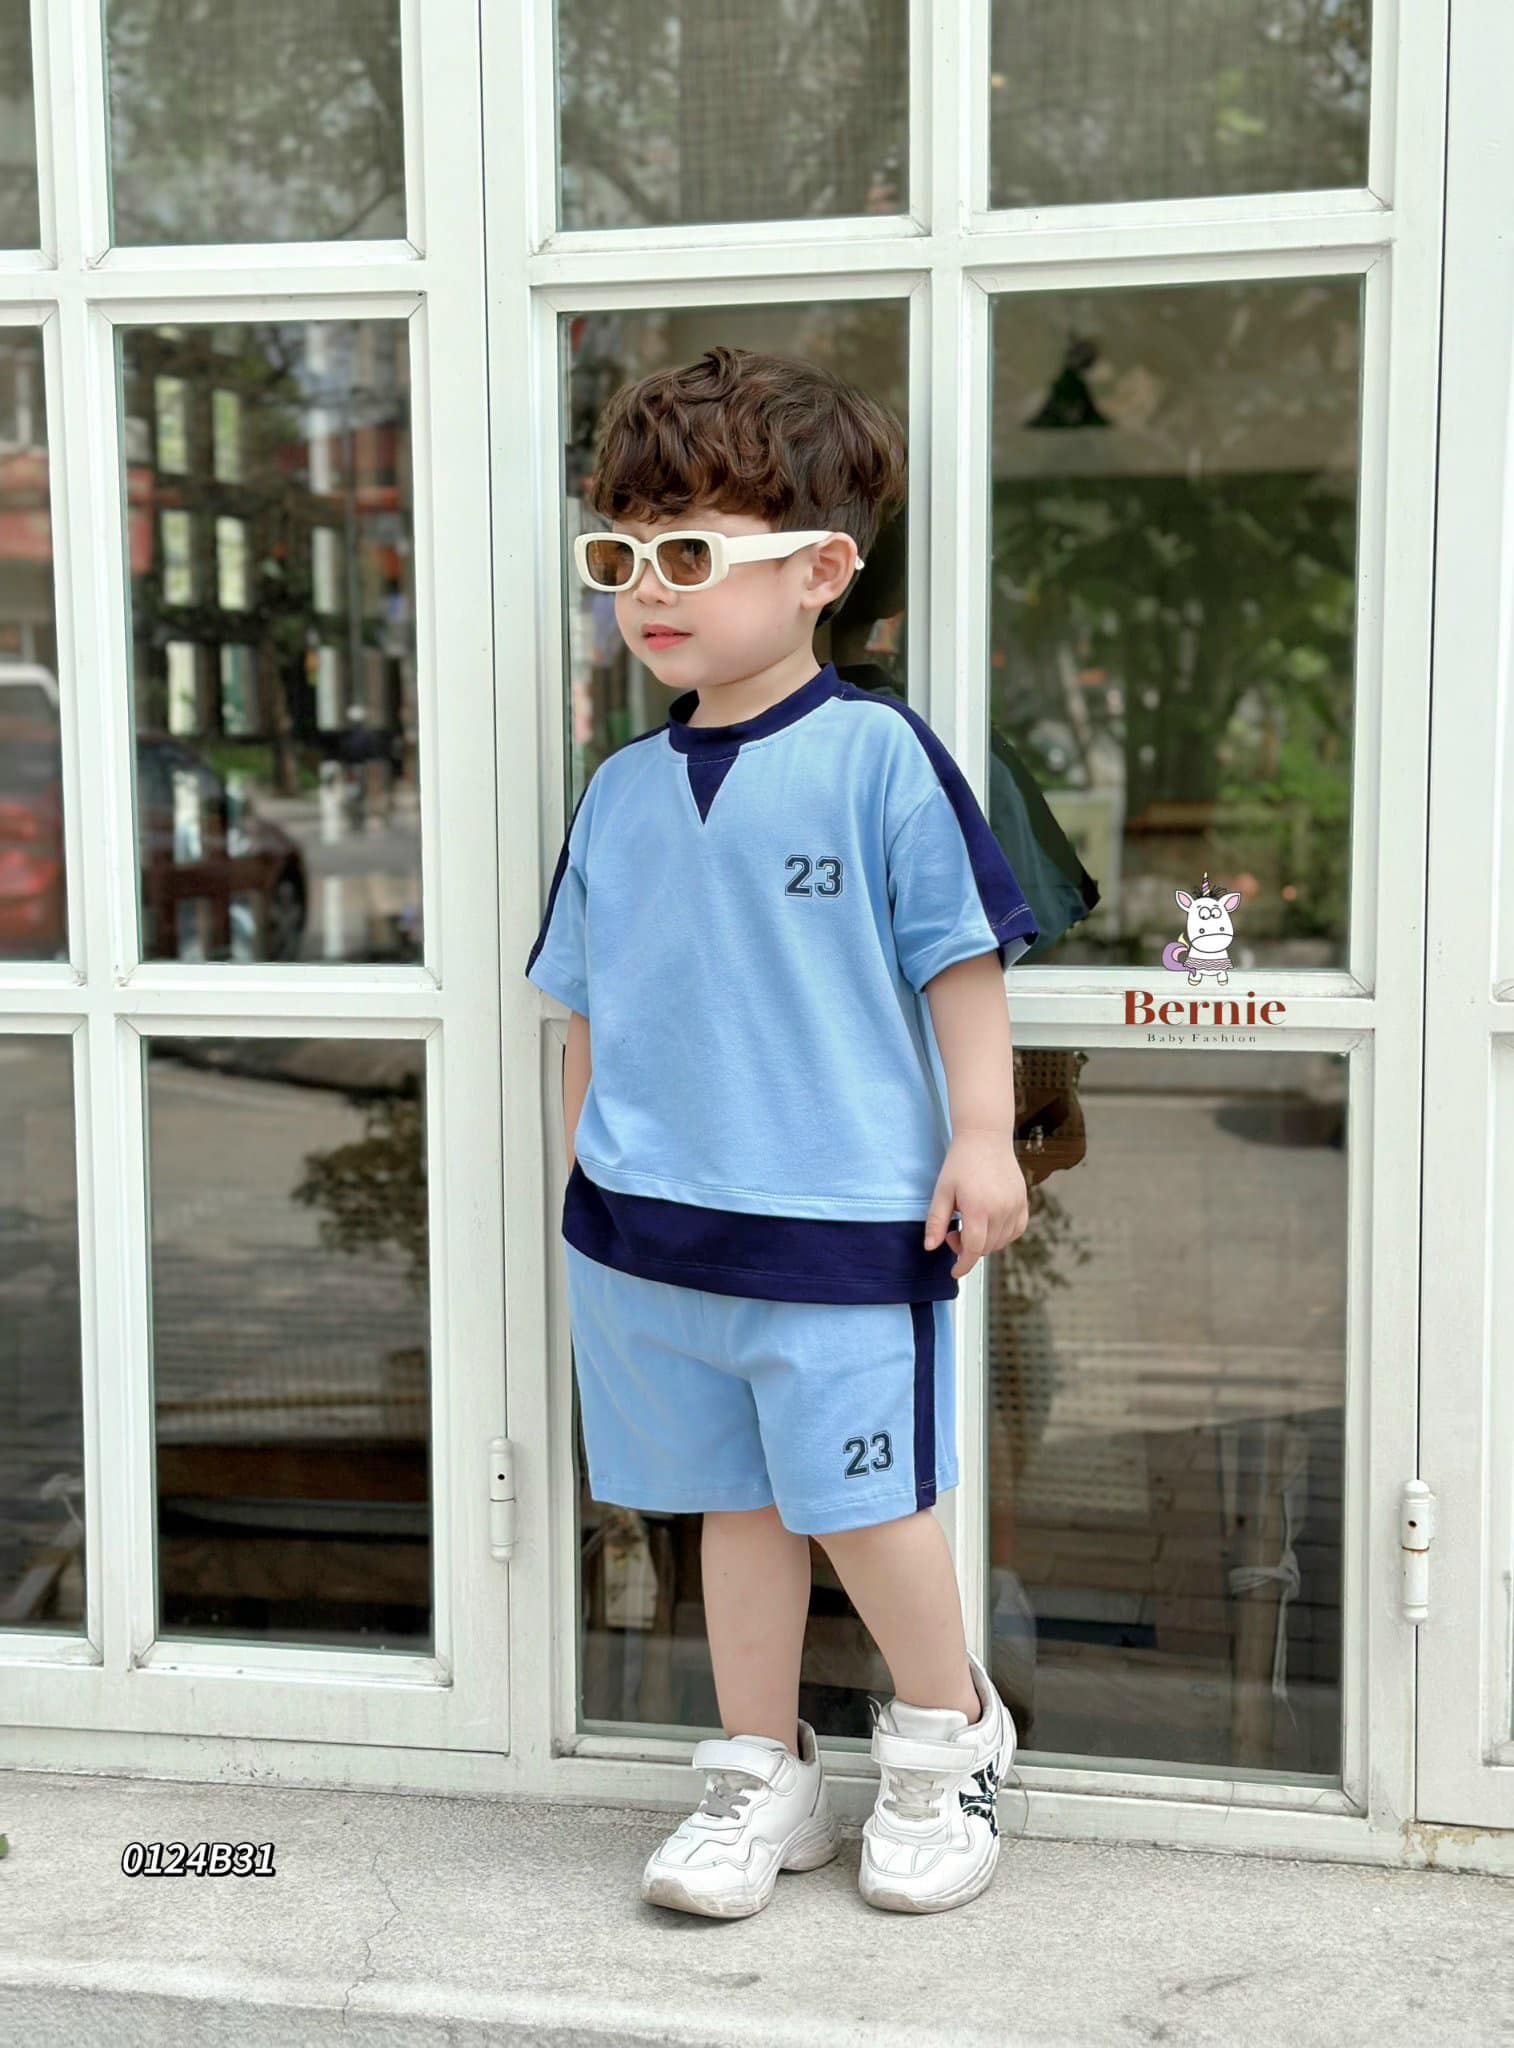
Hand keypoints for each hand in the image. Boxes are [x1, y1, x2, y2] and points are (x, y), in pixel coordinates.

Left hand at [924, 1129, 1028, 1279]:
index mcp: (978, 1208)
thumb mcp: (941, 1191)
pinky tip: (989, 1223)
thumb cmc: (960, 1163)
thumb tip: (930, 1248)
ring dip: (985, 1242)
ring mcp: (1015, 1206)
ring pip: (1001, 1242)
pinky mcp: (1023, 1202)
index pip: (972, 1249)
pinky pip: (1016, 1230)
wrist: (985, 1138)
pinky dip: (1003, 1235)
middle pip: (986, 1248)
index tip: (954, 1272)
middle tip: (953, 1230)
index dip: (962, 1264)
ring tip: (970, 1222)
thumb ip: (936, 1221)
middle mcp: (1001, 1210)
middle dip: (967, 1248)